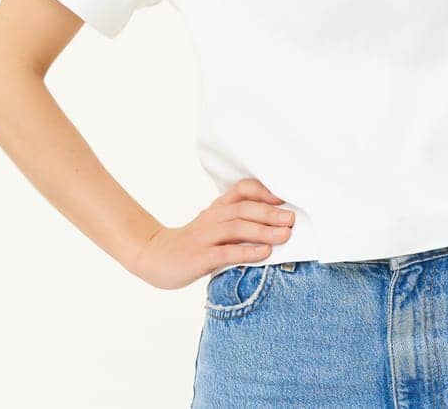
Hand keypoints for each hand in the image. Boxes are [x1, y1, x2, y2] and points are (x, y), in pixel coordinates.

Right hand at [127, 177, 296, 289]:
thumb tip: (278, 223)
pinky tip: (264, 253)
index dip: (264, 191)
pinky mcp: (200, 257)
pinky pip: (227, 252)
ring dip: (264, 230)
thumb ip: (239, 221)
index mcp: (218, 208)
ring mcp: (205, 237)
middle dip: (271, 213)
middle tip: (293, 219)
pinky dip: (247, 252)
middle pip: (244, 209)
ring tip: (285, 235)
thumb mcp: (214, 225)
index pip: (242, 190)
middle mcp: (212, 218)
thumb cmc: (193, 243)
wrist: (154, 256)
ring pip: (237, 228)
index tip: (286, 197)